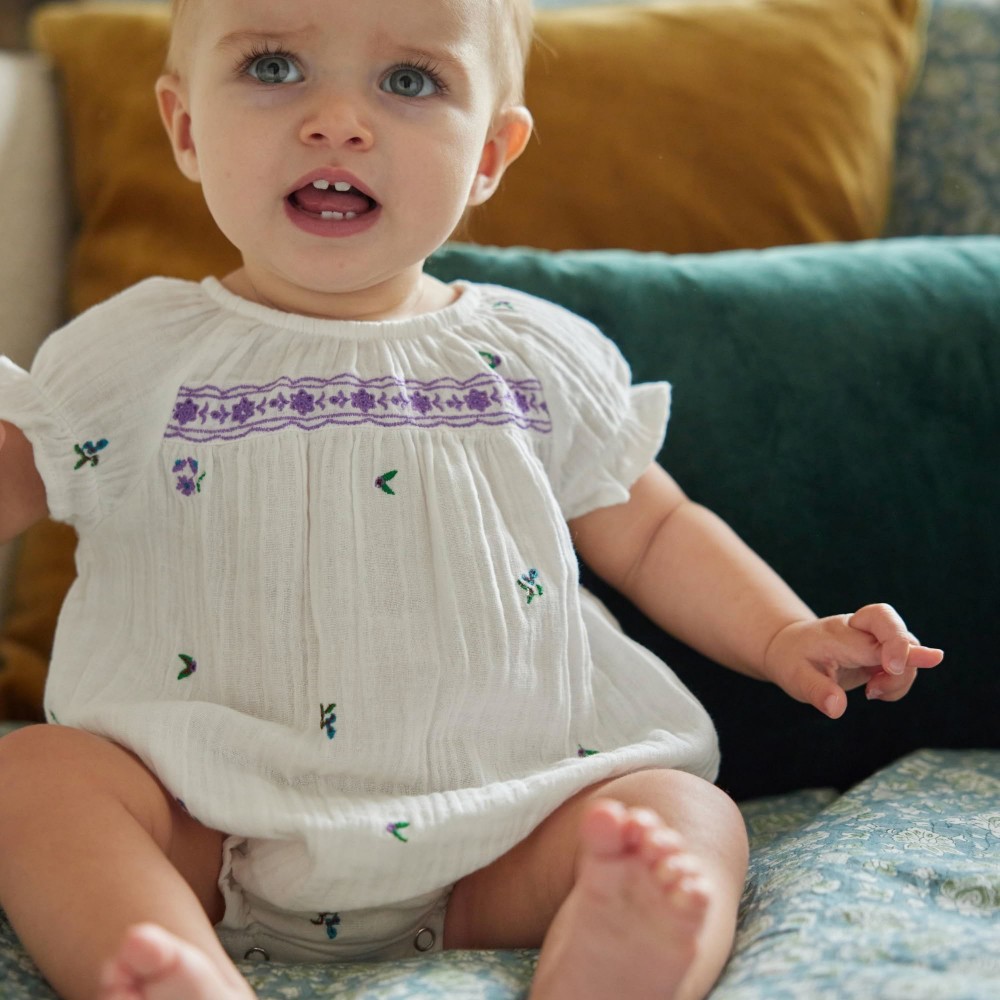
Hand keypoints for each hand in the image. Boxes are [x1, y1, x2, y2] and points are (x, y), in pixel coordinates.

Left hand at [763, 604, 943, 718]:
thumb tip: (837, 708)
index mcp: (839, 634)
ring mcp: (873, 638)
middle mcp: (860, 629)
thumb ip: (816, 691)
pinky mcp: (880, 651)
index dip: (897, 648)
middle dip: (907, 652)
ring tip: (871, 693)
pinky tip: (875, 691)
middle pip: (894, 625)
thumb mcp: (795, 678)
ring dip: (900, 677)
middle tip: (892, 674)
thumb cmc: (792, 660)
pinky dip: (898, 682)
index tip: (906, 665)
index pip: (873, 636)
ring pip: (907, 647)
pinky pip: (904, 662)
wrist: (789, 647)